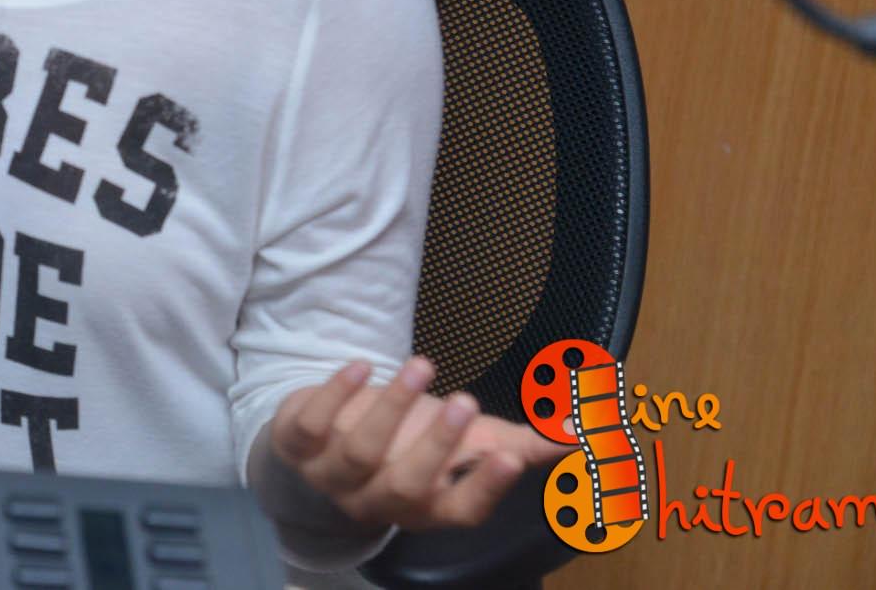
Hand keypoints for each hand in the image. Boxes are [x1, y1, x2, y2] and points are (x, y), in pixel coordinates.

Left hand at [268, 355, 569, 530]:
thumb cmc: (406, 441)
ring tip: (423, 365)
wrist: (323, 435)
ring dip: (391, 407)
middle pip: (406, 487)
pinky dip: (333, 394)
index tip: (510, 454)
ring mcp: (331, 475)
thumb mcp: (459, 442)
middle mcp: (376, 500)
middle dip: (436, 447)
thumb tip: (579, 435)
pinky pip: (310, 424)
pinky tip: (360, 365)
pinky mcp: (297, 442)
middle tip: (467, 402)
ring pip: (359, 453)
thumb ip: (515, 442)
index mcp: (425, 507)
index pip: (459, 511)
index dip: (484, 488)